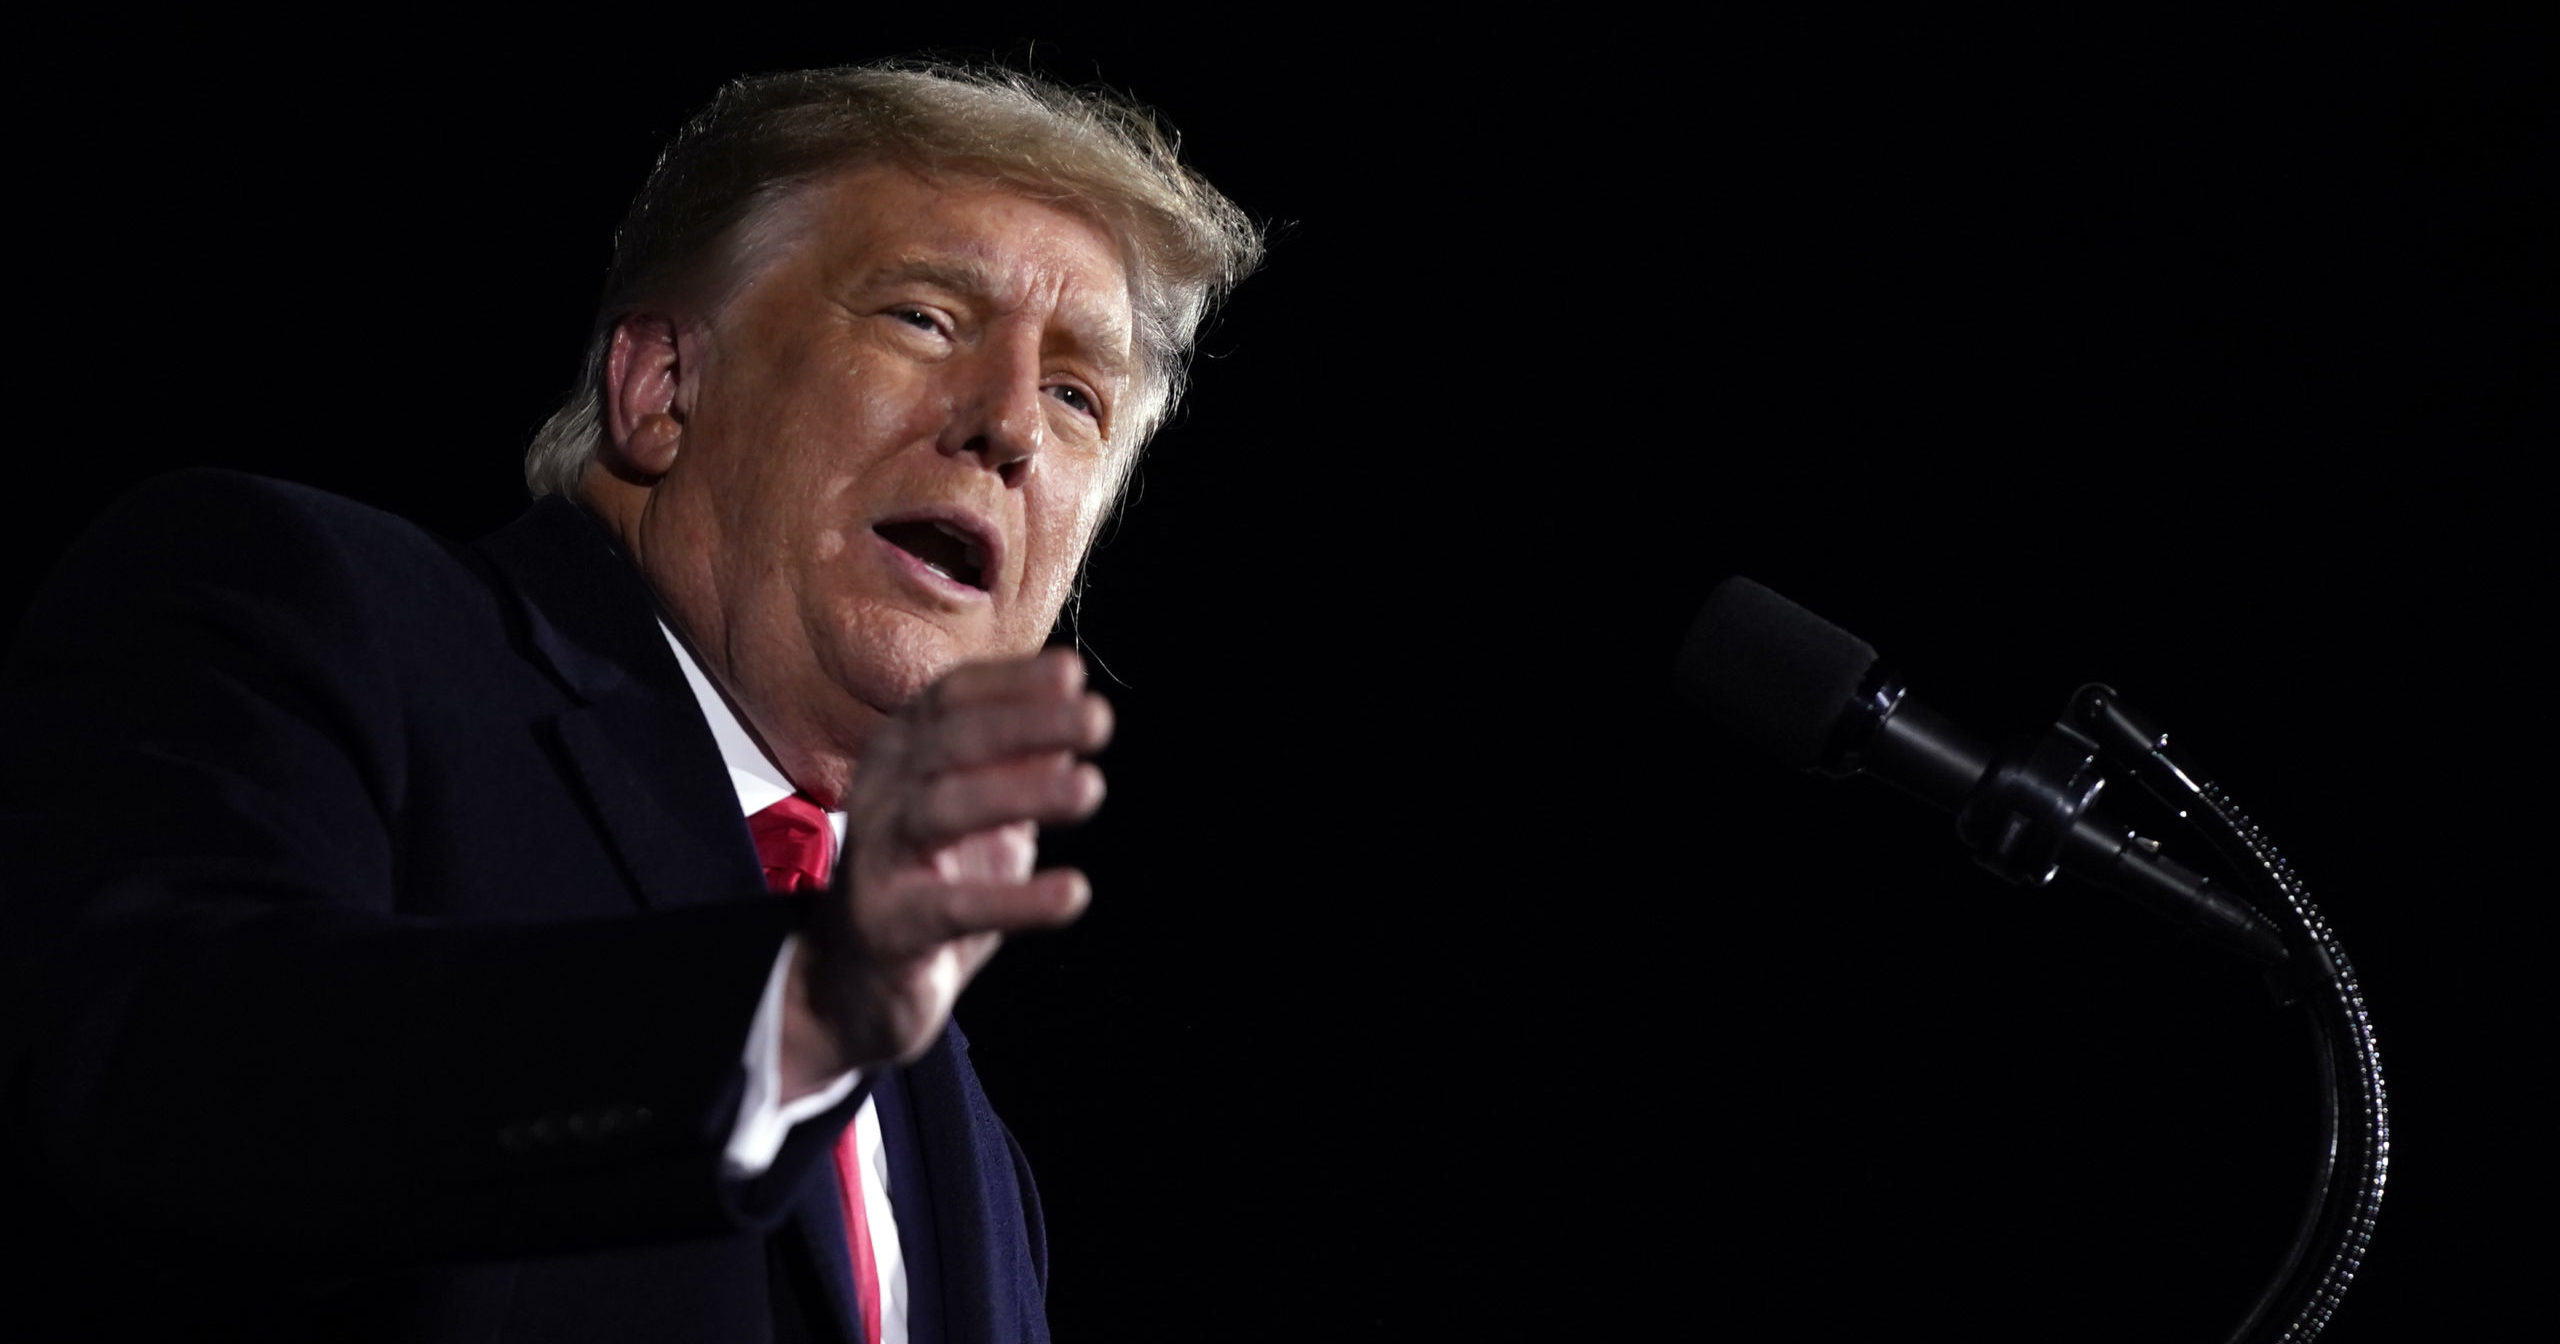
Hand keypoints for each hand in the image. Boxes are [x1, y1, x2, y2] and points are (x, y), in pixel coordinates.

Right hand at [783, 649, 1109, 1091]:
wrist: (857, 977)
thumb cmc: (932, 873)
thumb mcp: (980, 809)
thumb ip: (1020, 761)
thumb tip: (1080, 711)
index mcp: (901, 751)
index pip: (951, 697)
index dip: (1010, 682)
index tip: (1073, 673)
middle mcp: (881, 791)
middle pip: (950, 742)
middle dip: (1025, 724)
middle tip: (1099, 718)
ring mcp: (877, 857)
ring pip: (943, 810)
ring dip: (1021, 793)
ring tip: (1091, 787)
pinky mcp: (889, 924)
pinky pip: (954, 907)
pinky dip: (1016, 900)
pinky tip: (1072, 893)